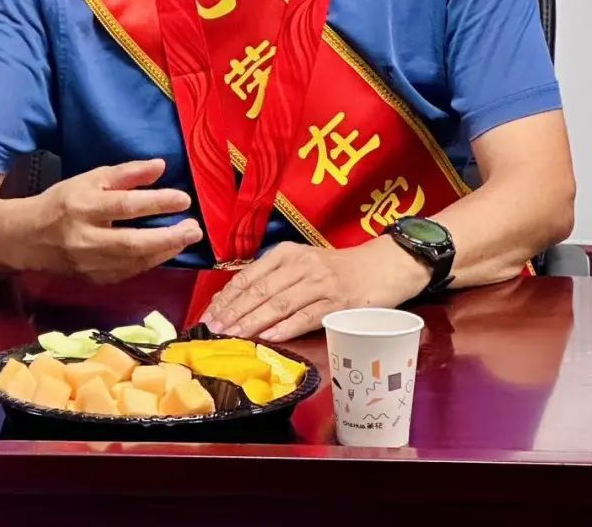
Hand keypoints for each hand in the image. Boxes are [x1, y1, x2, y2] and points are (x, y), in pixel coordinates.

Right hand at [6, 158, 202, 282]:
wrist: (28, 238)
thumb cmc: (63, 201)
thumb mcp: (91, 179)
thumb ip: (126, 173)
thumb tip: (161, 166)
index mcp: (84, 207)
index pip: (126, 206)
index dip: (157, 203)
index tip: (184, 199)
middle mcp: (86, 238)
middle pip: (133, 242)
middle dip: (168, 237)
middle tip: (194, 229)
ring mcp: (89, 264)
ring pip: (133, 262)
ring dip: (164, 251)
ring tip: (185, 238)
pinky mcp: (93, 280)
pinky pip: (127, 273)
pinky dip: (149, 262)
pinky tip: (164, 251)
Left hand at [200, 237, 430, 341]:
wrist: (383, 266)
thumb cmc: (338, 269)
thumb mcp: (303, 264)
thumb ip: (275, 278)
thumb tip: (238, 304)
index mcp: (289, 253)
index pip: (249, 276)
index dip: (227, 297)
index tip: (208, 315)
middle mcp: (302, 265)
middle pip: (260, 290)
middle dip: (233, 312)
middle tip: (212, 330)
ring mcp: (321, 284)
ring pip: (279, 303)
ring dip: (253, 322)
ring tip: (233, 336)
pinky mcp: (339, 303)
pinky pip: (307, 316)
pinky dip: (286, 328)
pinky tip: (269, 337)